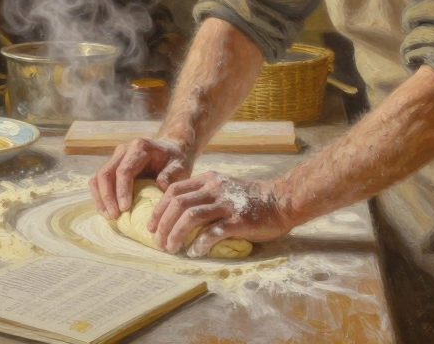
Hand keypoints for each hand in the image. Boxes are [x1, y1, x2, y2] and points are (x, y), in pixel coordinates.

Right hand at [89, 137, 192, 219]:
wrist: (171, 149)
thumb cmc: (175, 160)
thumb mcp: (180, 167)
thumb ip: (171, 175)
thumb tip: (160, 186)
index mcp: (140, 147)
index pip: (124, 170)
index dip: (122, 191)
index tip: (125, 209)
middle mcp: (124, 149)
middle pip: (106, 173)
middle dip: (107, 197)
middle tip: (114, 216)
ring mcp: (116, 156)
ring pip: (98, 177)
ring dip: (101, 198)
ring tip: (109, 215)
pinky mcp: (112, 165)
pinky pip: (98, 180)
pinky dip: (99, 196)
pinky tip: (105, 210)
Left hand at [148, 172, 294, 256]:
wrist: (282, 201)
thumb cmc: (251, 198)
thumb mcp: (224, 187)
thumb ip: (204, 195)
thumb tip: (178, 214)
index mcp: (208, 180)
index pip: (173, 191)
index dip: (158, 209)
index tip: (151, 226)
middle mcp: (214, 189)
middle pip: (177, 204)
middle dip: (162, 225)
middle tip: (159, 242)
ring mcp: (226, 204)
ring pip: (190, 217)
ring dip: (175, 234)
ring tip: (171, 248)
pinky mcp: (238, 220)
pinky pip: (213, 233)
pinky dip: (199, 244)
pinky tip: (194, 253)